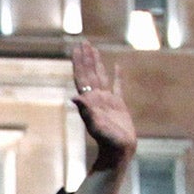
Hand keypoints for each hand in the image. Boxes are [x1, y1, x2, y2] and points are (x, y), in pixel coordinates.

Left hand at [70, 42, 134, 170]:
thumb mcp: (96, 126)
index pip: (83, 77)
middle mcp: (96, 98)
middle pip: (89, 73)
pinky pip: (118, 86)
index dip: (79, 62)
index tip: (77, 48)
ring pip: (101, 76)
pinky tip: (117, 66)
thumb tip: (75, 97)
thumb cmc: (108, 141)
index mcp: (90, 100)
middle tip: (83, 41)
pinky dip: (117, 76)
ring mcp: (107, 100)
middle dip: (86, 57)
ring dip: (97, 63)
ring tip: (93, 49)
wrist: (118, 152)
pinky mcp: (118, 105)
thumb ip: (86, 112)